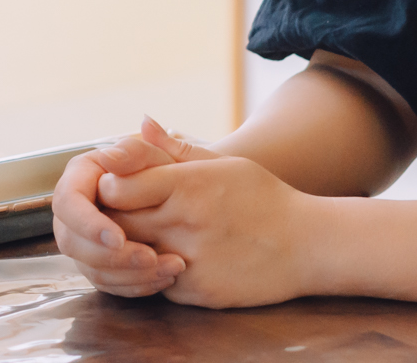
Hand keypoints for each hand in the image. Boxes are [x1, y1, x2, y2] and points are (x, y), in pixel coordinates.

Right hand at [52, 116, 210, 296]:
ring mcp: (84, 240)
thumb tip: (108, 157)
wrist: (178, 192)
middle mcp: (74, 211)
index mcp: (79, 177)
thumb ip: (134, 151)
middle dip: (111, 257)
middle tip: (150, 258)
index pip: (68, 203)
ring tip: (168, 270)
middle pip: (72, 242)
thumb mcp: (154, 154)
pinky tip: (164, 279)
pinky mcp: (99, 263)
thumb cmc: (163, 167)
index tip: (119, 238)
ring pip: (91, 268)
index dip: (88, 225)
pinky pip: (108, 283)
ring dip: (128, 275)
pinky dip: (134, 286)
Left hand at [100, 151, 319, 308]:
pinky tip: (165, 260)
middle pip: (117, 223)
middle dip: (111, 218)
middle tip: (117, 213)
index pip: (118, 187)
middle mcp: (184, 223)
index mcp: (188, 185)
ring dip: (128, 248)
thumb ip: (174, 149)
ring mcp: (190, 262)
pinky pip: (155, 284)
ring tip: (139, 237)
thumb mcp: (223, 163)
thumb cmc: (263, 198)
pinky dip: (153, 273)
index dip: (109, 187)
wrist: (307, 245)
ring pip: (130, 257)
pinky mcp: (196, 292)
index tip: (115, 186)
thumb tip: (141, 123)